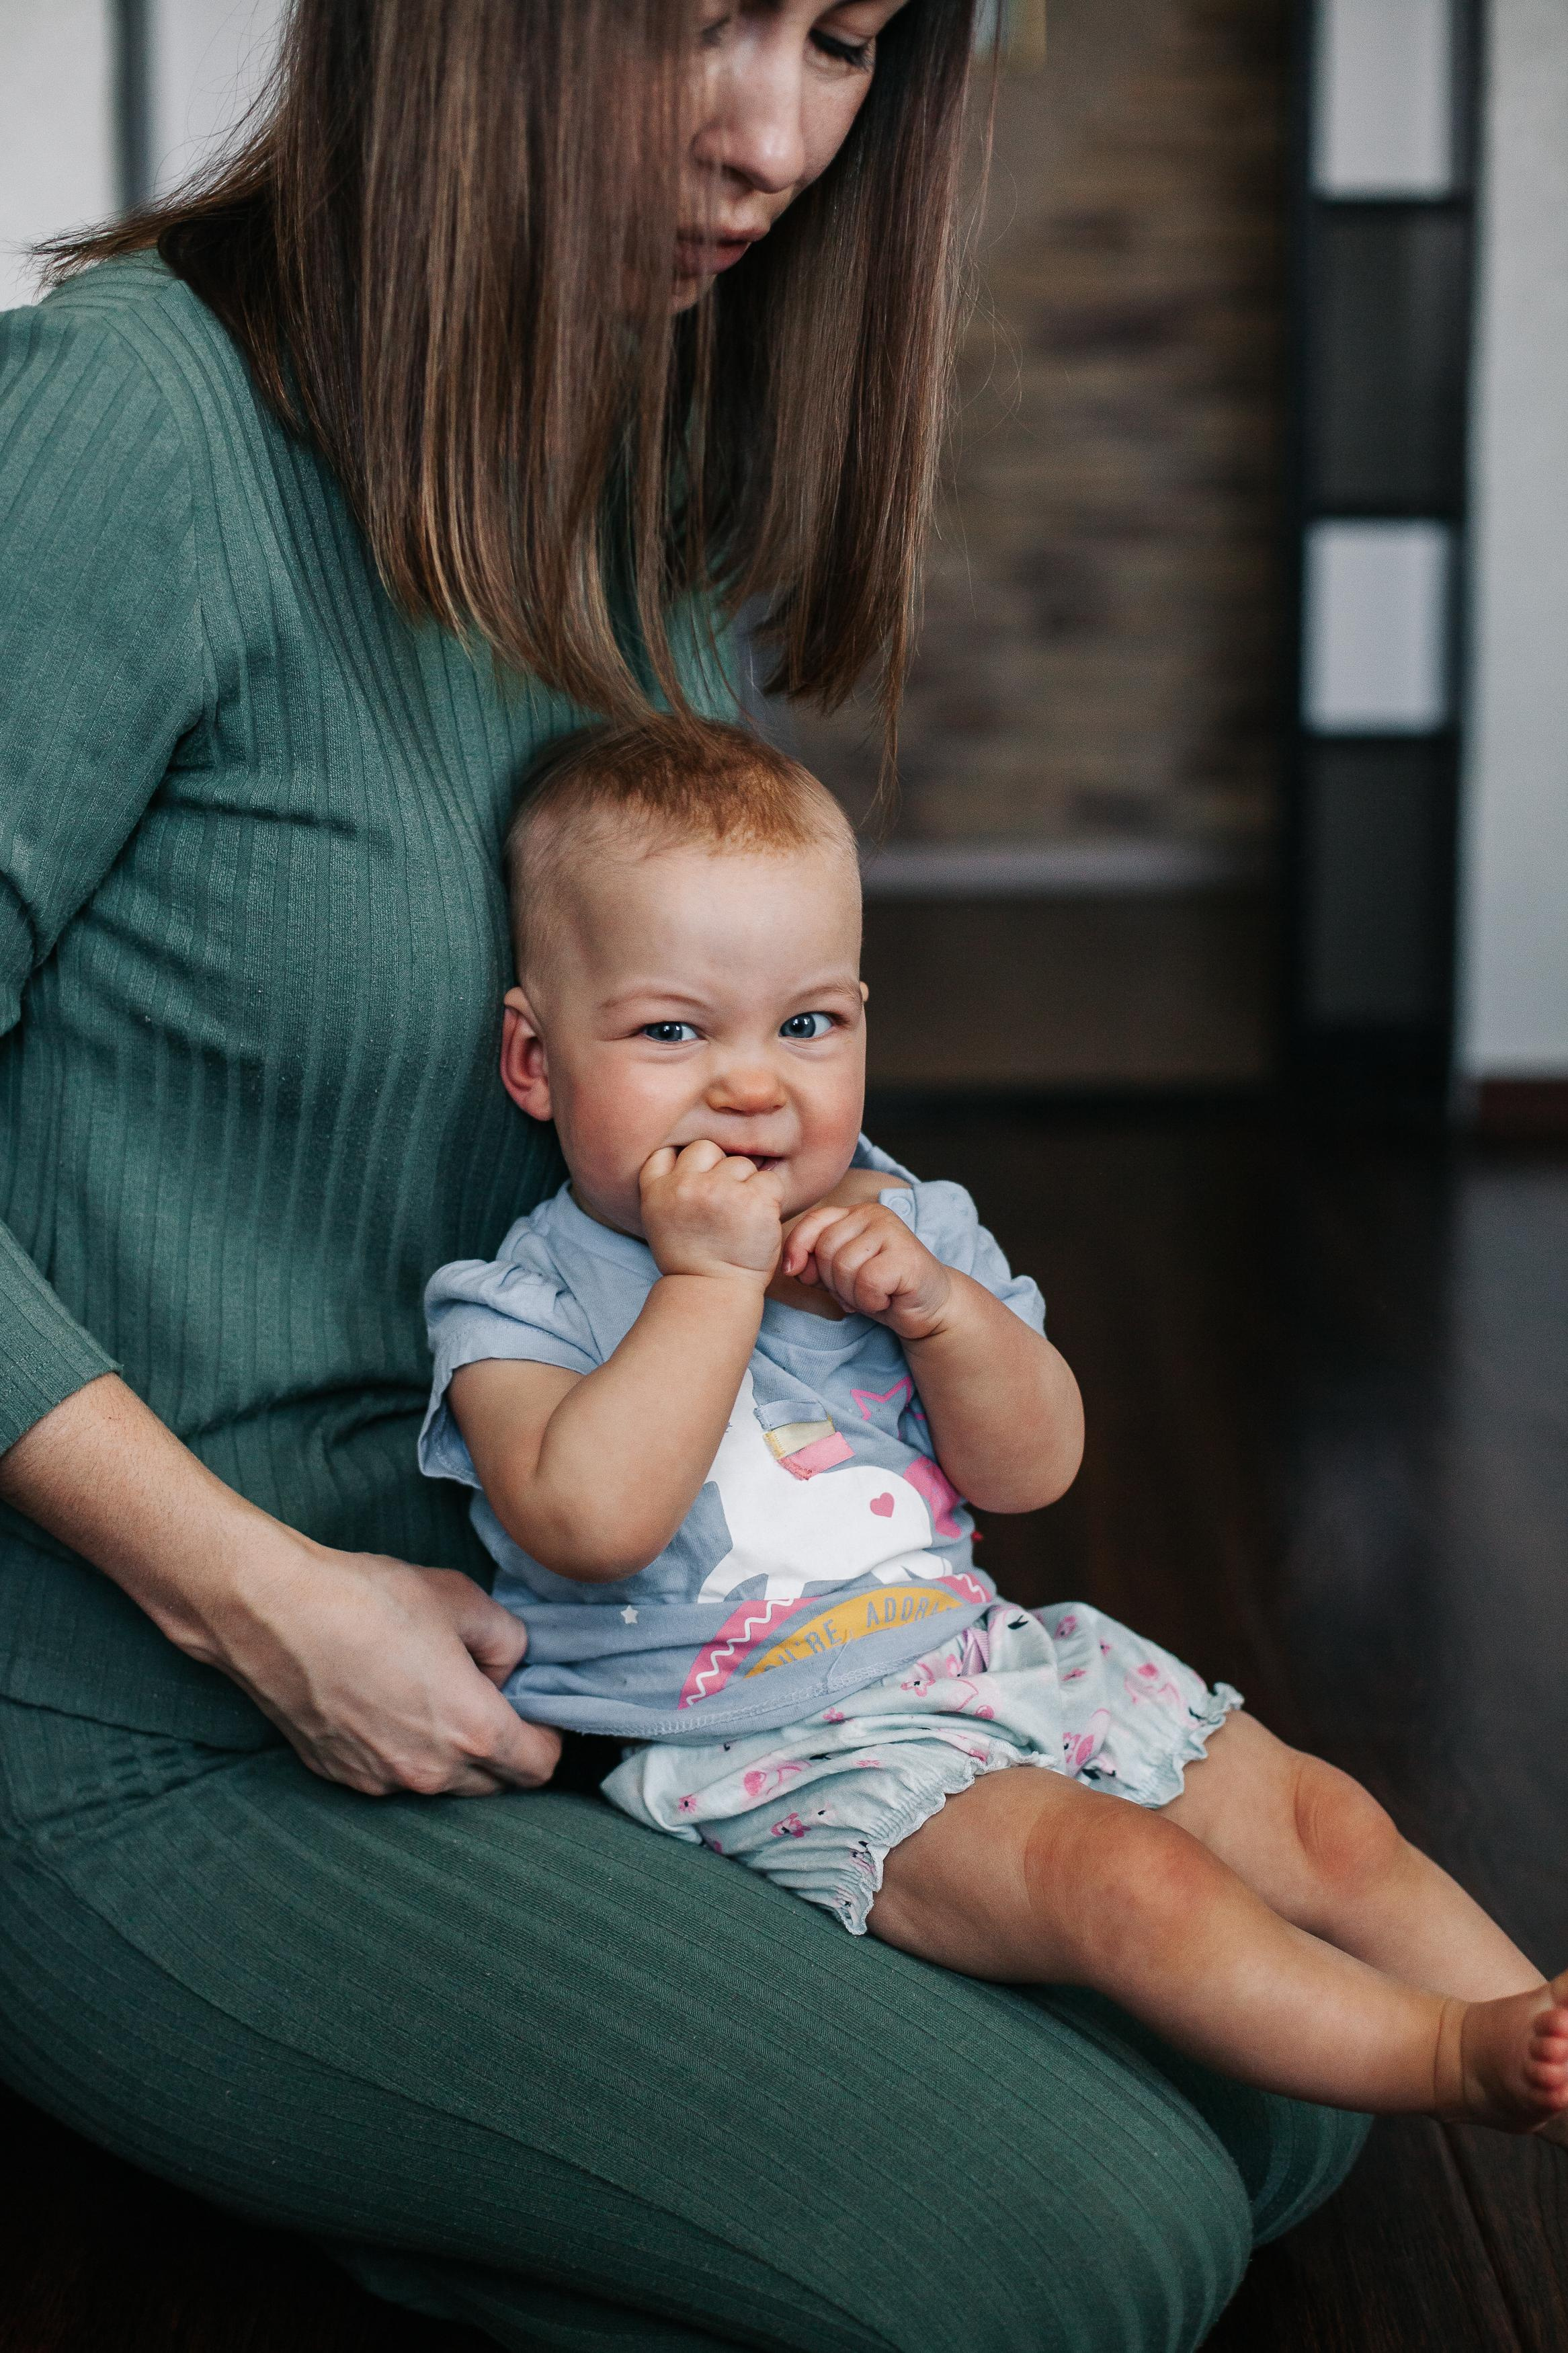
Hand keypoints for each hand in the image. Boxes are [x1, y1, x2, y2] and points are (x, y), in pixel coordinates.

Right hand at [0, 1374, 560, 1799]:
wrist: (273, 1613)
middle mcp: (429, 1773)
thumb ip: (508, 1640)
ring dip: (451, 1752)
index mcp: (473, 1731)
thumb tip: (507, 1669)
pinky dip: (403, 1751)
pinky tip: (386, 1703)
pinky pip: (392, 1776)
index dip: (548, 1733)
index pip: (541, 1766)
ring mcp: (380, 1781)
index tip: (536, 1704)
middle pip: (495, 1784)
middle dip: (503, 1748)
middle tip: (487, 1695)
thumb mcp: (464, 1599)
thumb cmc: (370, 1600)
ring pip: (442, 1783)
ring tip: (430, 1695)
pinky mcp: (340, 1776)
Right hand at [639, 1139, 785, 1285]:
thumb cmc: (691, 1258)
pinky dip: (770, 1199)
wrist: (712, 1292)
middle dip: (718, 1170)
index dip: (686, 1164)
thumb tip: (699, 1157)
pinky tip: (758, 1221)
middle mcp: (685, 1186)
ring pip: (741, 1163)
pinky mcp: (753, 1201)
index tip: (695, 1186)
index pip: (669, 1150)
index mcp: (657, 1190)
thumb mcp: (659, 1219)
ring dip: (746, 1185)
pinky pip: (769, 1181)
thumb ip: (669, 1185)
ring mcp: (719, 1191)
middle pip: (707, 1148)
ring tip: (740, 1217)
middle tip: (722, 1205)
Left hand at [781, 1201, 953, 1339]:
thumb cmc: (882, 1289)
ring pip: (844, 1267)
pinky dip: (871, 1300)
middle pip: (825, 1250)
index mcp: (855, 1213)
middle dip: (833, 1281)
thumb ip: (814, 1262)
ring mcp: (892, 1232)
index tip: (798, 1272)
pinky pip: (867, 1282)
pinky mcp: (906, 1256)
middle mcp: (874, 1215)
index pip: (812, 1223)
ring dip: (853, 1294)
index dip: (798, 1250)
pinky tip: (887, 1298)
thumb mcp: (838, 1273)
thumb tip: (791, 1265)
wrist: (929, 1307)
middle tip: (856, 1290)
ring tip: (873, 1294)